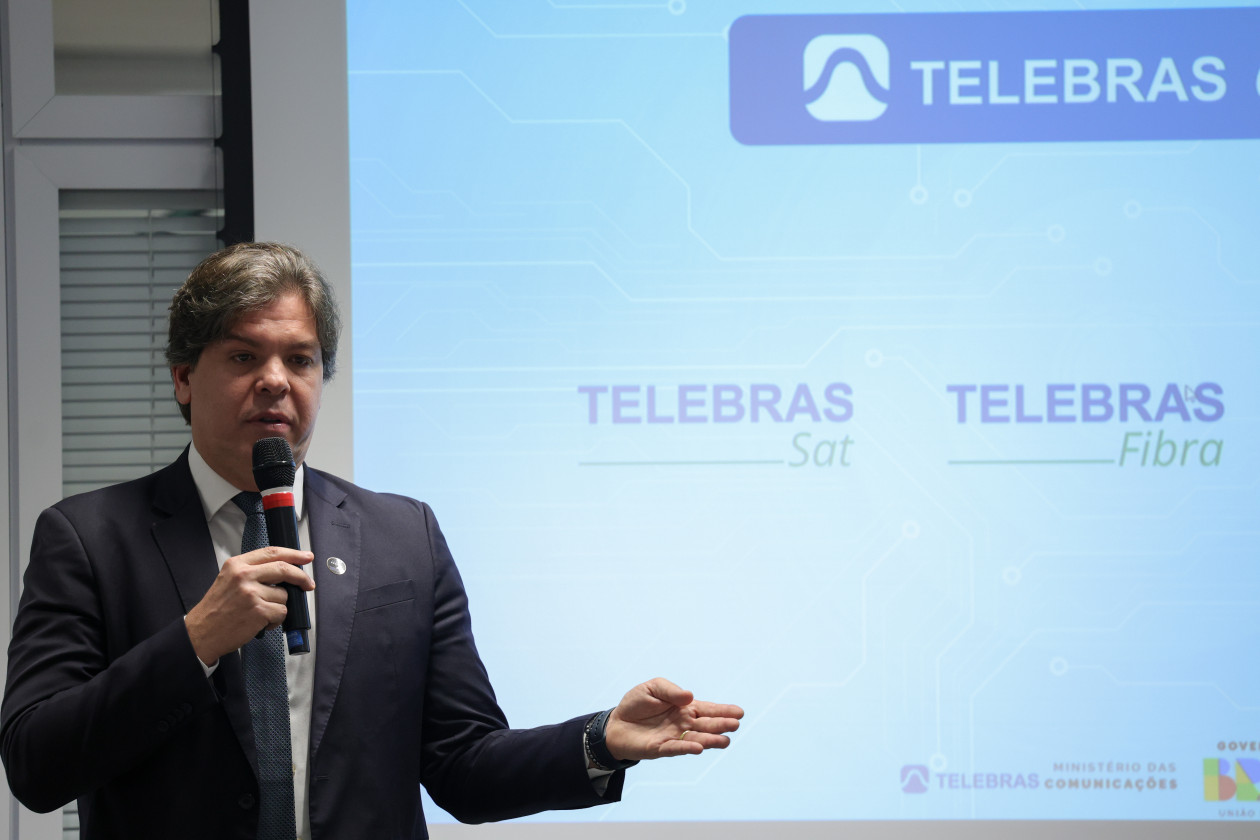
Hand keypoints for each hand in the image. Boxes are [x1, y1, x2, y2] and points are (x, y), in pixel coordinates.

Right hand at [184, 547, 314, 665]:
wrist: (201, 633)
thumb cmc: (216, 609)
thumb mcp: (228, 580)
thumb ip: (252, 572)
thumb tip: (283, 571)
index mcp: (237, 565)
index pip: (271, 552)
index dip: (293, 554)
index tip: (306, 557)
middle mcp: (244, 575)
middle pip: (284, 569)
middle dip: (301, 577)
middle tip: (308, 584)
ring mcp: (251, 593)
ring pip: (284, 595)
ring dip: (278, 606)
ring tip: (261, 613)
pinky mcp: (258, 611)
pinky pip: (281, 612)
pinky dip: (275, 620)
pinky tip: (260, 623)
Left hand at [604, 678, 743, 760]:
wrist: (616, 723)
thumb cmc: (637, 704)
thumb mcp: (653, 688)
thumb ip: (671, 691)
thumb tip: (689, 696)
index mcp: (684, 708)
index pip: (707, 709)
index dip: (723, 711)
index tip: (739, 712)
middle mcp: (683, 724)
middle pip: (706, 725)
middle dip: (721, 725)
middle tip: (735, 724)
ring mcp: (674, 737)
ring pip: (696, 739)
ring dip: (710, 740)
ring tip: (725, 741)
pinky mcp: (661, 748)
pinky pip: (676, 748)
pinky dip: (687, 748)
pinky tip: (699, 748)